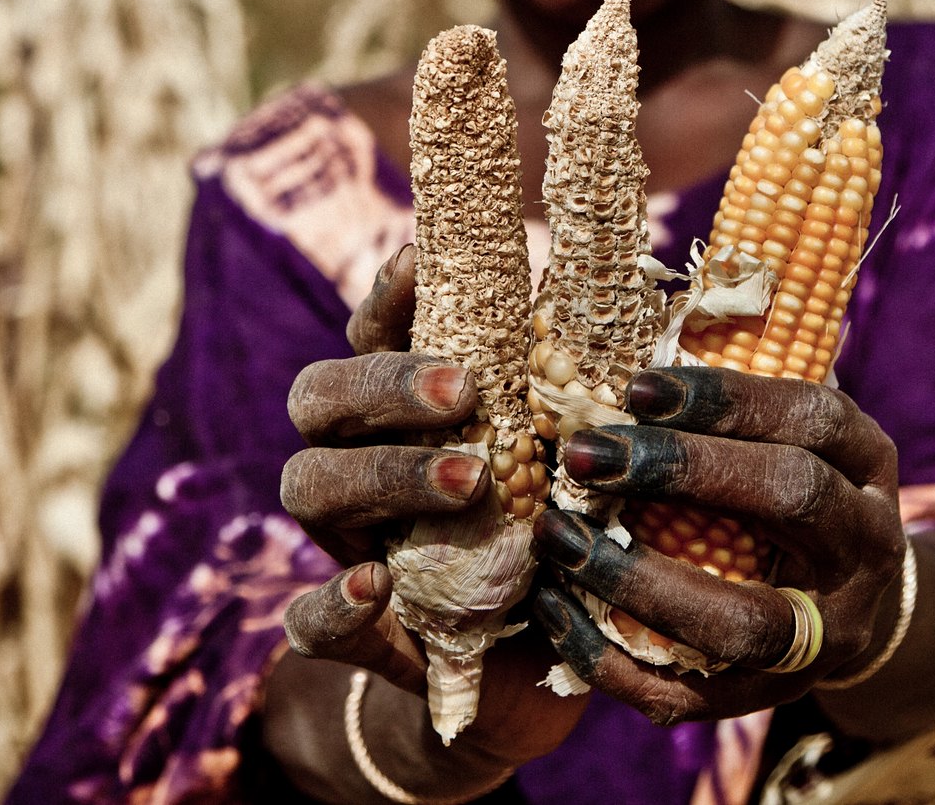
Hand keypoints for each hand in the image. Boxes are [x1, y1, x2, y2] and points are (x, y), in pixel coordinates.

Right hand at [276, 244, 585, 777]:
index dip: (388, 295)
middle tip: (465, 391)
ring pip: (309, 487)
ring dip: (384, 475)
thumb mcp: (570, 457)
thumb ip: (570, 389)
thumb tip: (626, 291)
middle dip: (385, 385)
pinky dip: (333, 600)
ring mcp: (348, 545)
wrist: (536, 672)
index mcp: (405, 409)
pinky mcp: (357, 633)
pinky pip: (309, 617)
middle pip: (320, 397)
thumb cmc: (557, 533)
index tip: (425, 261)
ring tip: (469, 480)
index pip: (372, 332)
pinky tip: (375, 584)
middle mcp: (360, 462)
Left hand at [530, 364, 905, 724]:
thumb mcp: (787, 435)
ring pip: (745, 618)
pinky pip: (689, 691)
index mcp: (867, 463)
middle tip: (586, 457)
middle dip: (685, 471)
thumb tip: (621, 340)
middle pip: (793, 498)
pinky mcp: (772, 694)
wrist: (840, 607)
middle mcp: (866, 546)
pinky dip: (611, 656)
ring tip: (558, 537)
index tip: (634, 389)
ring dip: (638, 579)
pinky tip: (553, 609)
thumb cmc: (786, 491)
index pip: (809, 417)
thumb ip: (726, 402)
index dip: (725, 399)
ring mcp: (827, 633)